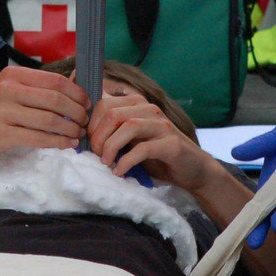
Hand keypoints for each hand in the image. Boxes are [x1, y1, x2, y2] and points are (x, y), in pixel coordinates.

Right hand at [0, 66, 88, 167]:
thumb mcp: (8, 90)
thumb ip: (36, 88)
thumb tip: (76, 86)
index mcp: (13, 75)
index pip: (55, 80)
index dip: (76, 92)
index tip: (87, 103)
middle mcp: (7, 90)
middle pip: (55, 100)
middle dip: (77, 112)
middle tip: (84, 121)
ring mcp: (3, 112)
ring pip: (49, 120)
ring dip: (70, 129)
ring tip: (78, 134)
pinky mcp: (1, 134)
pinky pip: (38, 138)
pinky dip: (58, 142)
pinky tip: (67, 144)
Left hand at [88, 90, 216, 190]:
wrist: (193, 169)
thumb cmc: (157, 154)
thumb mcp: (132, 138)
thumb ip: (114, 130)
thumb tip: (82, 132)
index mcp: (137, 104)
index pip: (104, 103)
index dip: (91, 124)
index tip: (87, 143)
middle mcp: (149, 109)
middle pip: (113, 114)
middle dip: (98, 136)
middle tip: (96, 155)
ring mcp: (162, 125)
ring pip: (128, 126)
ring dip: (111, 146)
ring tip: (106, 162)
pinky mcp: (172, 144)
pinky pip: (143, 148)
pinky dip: (127, 161)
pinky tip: (120, 171)